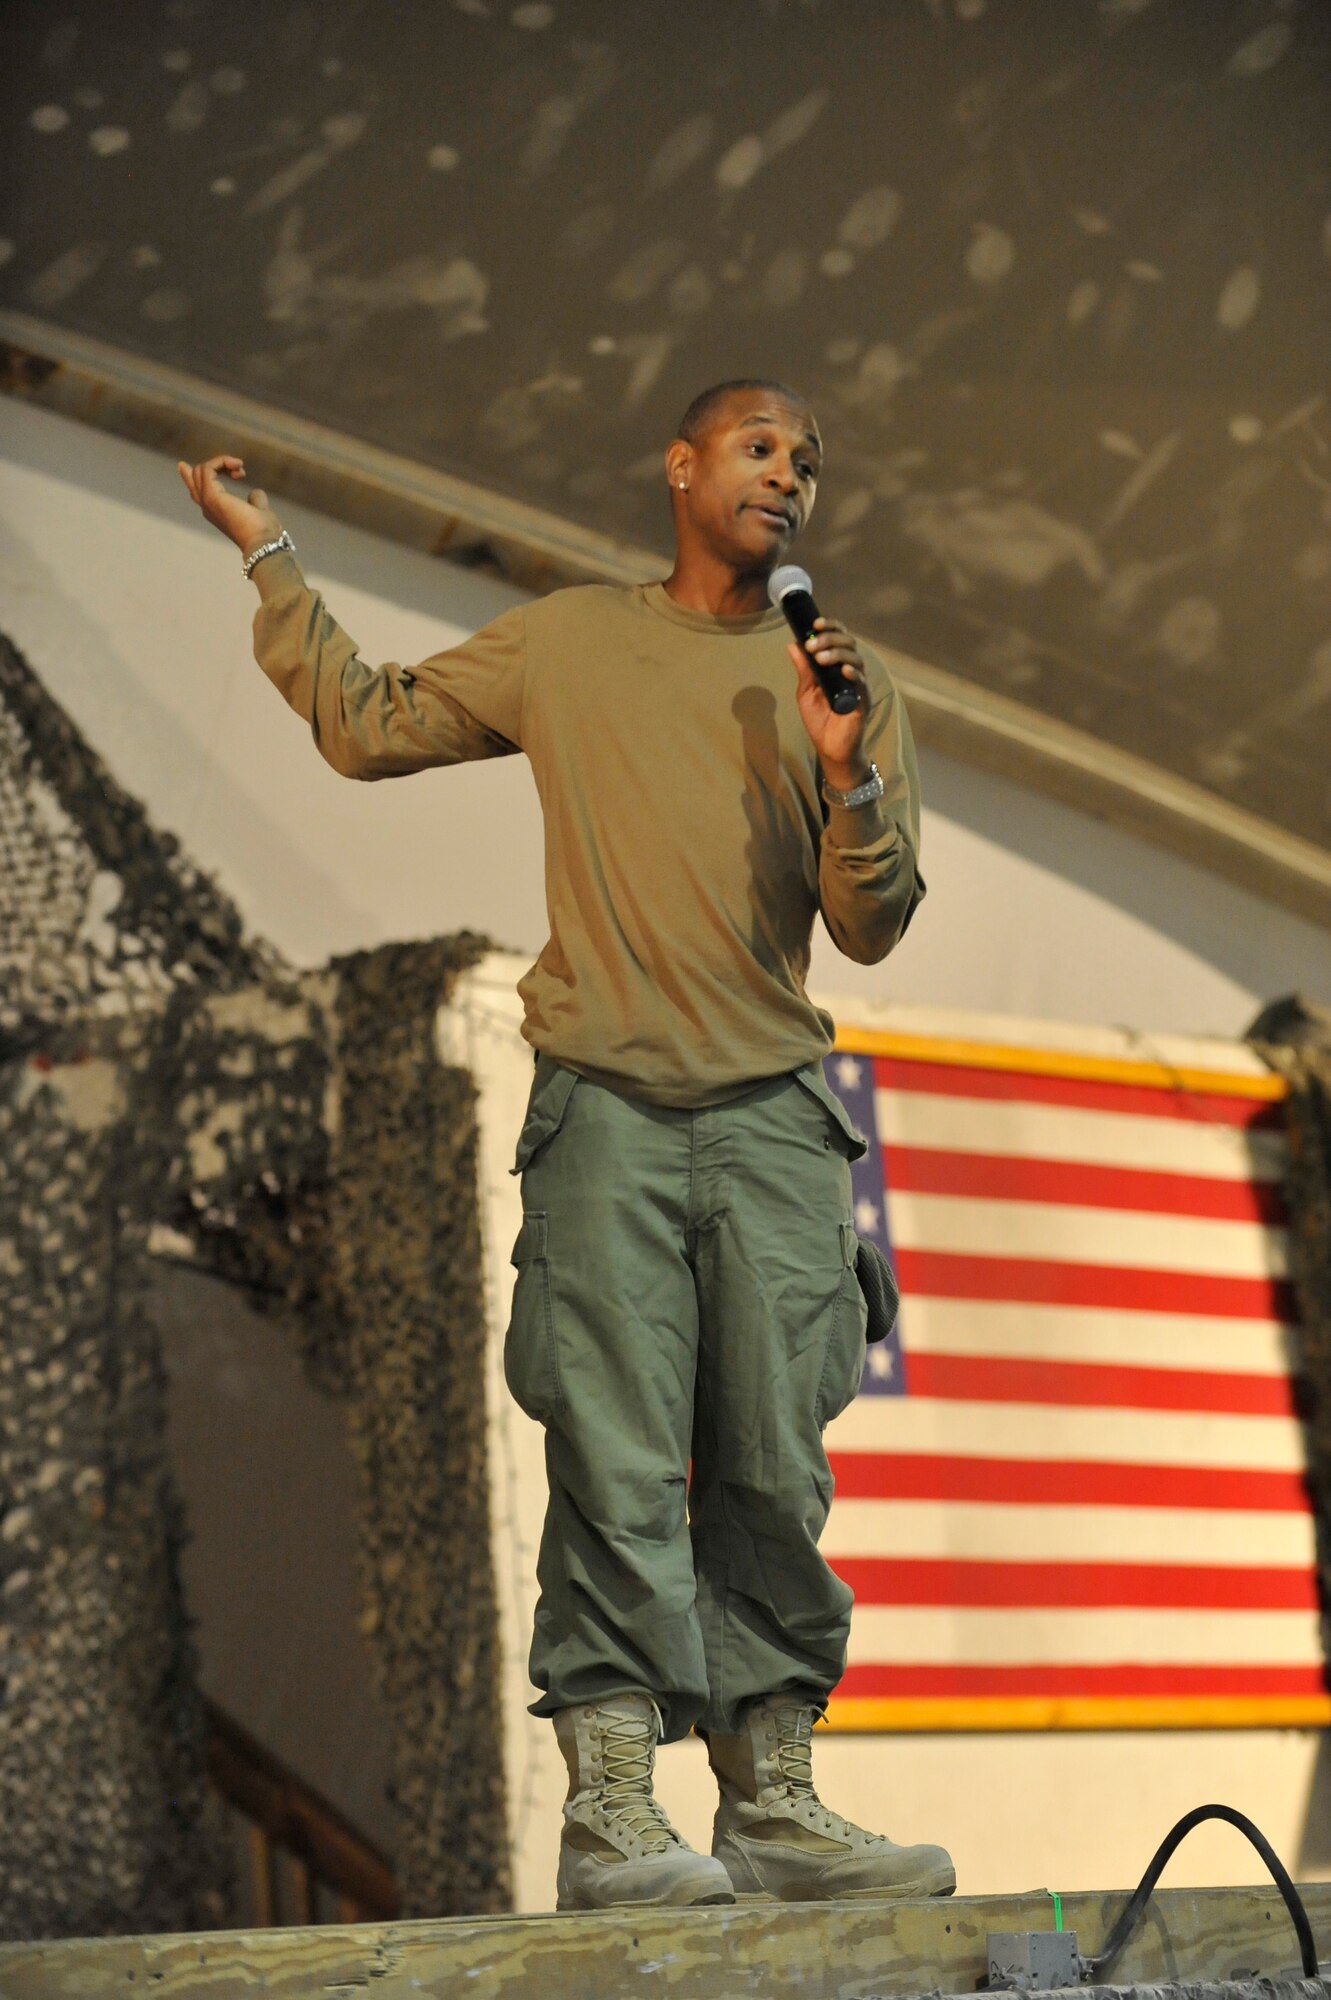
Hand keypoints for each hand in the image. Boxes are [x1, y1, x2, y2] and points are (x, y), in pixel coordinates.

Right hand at [177, 453, 282, 558]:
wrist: (263, 542)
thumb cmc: (264, 532)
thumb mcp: (260, 511)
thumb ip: (255, 501)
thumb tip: (254, 492)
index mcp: (217, 511)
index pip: (198, 490)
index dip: (200, 473)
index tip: (231, 466)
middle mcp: (208, 507)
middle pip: (195, 478)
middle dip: (216, 464)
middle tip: (240, 468)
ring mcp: (207, 501)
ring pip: (201, 470)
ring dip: (222, 462)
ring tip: (241, 469)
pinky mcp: (211, 495)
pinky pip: (208, 469)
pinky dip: (222, 461)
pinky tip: (238, 467)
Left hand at [789, 616, 868, 787]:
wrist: (830, 749)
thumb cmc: (820, 720)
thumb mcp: (806, 692)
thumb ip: (803, 670)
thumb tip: (792, 644)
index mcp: (838, 665)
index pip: (839, 637)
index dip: (830, 627)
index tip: (815, 624)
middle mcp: (851, 671)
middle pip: (849, 643)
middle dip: (830, 639)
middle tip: (813, 644)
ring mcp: (858, 686)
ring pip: (856, 659)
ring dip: (838, 654)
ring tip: (820, 658)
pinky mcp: (863, 702)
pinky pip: (861, 684)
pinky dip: (853, 674)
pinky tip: (843, 670)